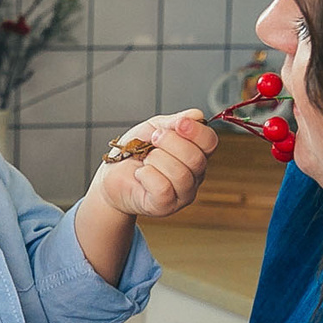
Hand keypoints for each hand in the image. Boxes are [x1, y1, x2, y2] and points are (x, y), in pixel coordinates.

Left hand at [90, 110, 217, 220]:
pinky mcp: (165, 206)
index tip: (179, 123)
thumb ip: (174, 122)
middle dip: (170, 143)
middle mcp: (195, 175)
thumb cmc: (135, 151)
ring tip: (145, 158)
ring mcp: (182, 193)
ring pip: (180, 174)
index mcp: (196, 153)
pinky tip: (140, 174)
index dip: (196, 131)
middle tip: (153, 139)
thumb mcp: (153, 128)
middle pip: (196, 159)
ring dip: (156, 159)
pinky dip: (146, 175)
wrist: (112, 173)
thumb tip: (197, 116)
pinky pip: (163, 188)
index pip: (210, 142)